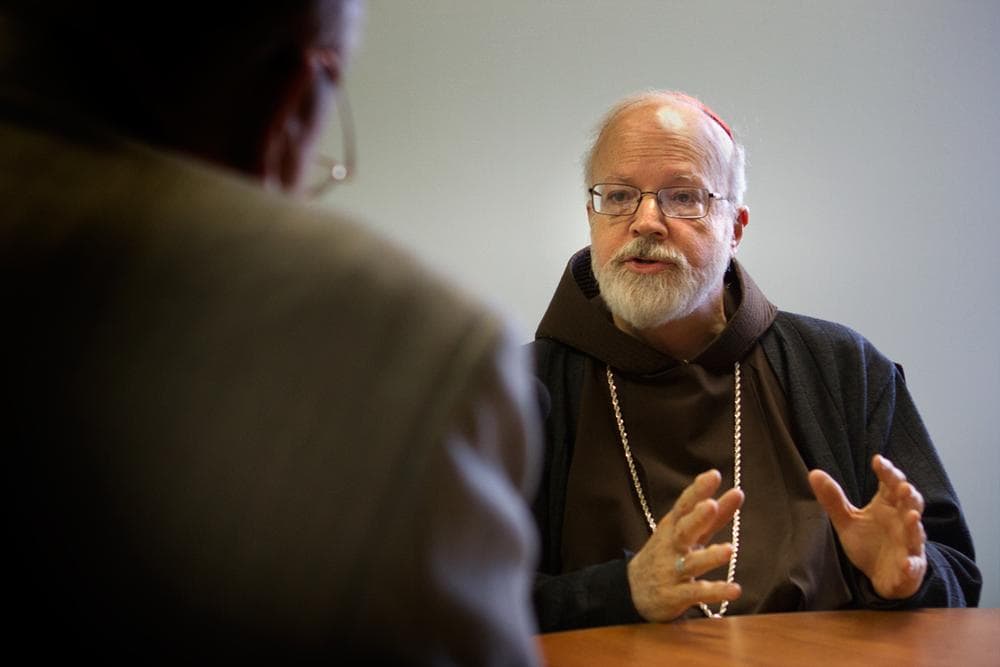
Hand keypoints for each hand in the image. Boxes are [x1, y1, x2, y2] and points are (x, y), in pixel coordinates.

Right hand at [627, 469, 743, 621]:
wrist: (632, 590)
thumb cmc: (666, 554)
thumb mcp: (685, 534)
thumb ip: (712, 516)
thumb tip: (737, 492)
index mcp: (672, 528)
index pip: (684, 506)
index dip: (697, 491)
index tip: (713, 475)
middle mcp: (671, 547)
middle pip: (683, 531)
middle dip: (696, 518)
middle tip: (711, 505)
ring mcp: (672, 571)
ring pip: (691, 563)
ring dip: (710, 556)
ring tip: (730, 549)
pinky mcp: (676, 595)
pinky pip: (696, 593)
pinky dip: (715, 592)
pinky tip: (735, 589)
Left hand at [809, 455, 926, 598]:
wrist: (882, 576)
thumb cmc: (868, 542)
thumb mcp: (847, 520)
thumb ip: (833, 499)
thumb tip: (814, 473)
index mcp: (888, 506)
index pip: (891, 484)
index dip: (887, 472)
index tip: (878, 460)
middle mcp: (903, 521)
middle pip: (910, 503)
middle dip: (909, 495)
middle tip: (903, 487)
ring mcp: (909, 544)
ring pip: (916, 533)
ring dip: (915, 525)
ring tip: (912, 517)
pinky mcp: (910, 568)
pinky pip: (913, 566)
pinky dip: (911, 565)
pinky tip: (907, 563)